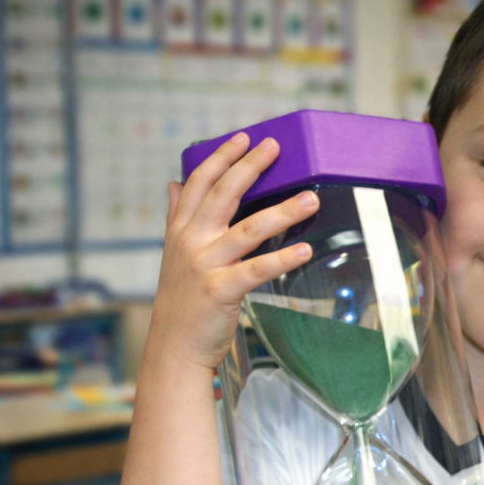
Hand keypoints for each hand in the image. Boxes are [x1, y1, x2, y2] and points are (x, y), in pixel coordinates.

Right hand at [148, 132, 318, 371]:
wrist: (173, 346)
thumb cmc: (181, 302)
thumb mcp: (174, 254)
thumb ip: (176, 217)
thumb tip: (174, 184)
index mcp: (181, 230)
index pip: (200, 183)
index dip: (221, 157)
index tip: (243, 138)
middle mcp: (191, 242)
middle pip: (223, 195)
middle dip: (250, 167)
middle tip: (274, 147)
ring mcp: (205, 265)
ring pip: (249, 229)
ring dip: (283, 211)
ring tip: (310, 199)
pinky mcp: (221, 290)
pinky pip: (257, 270)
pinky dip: (282, 259)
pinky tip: (305, 250)